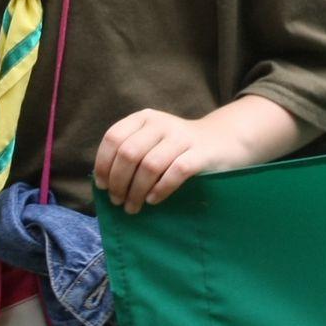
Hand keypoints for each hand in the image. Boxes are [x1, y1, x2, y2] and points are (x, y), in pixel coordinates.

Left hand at [94, 108, 248, 213]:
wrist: (222, 140)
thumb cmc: (178, 148)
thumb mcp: (152, 141)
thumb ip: (130, 153)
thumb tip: (103, 183)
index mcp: (144, 118)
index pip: (113, 137)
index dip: (103, 164)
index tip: (103, 186)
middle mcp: (161, 123)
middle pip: (129, 154)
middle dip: (119, 182)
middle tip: (118, 202)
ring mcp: (182, 137)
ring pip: (149, 165)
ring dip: (136, 191)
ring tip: (133, 206)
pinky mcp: (200, 153)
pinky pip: (175, 172)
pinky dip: (160, 189)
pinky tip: (153, 200)